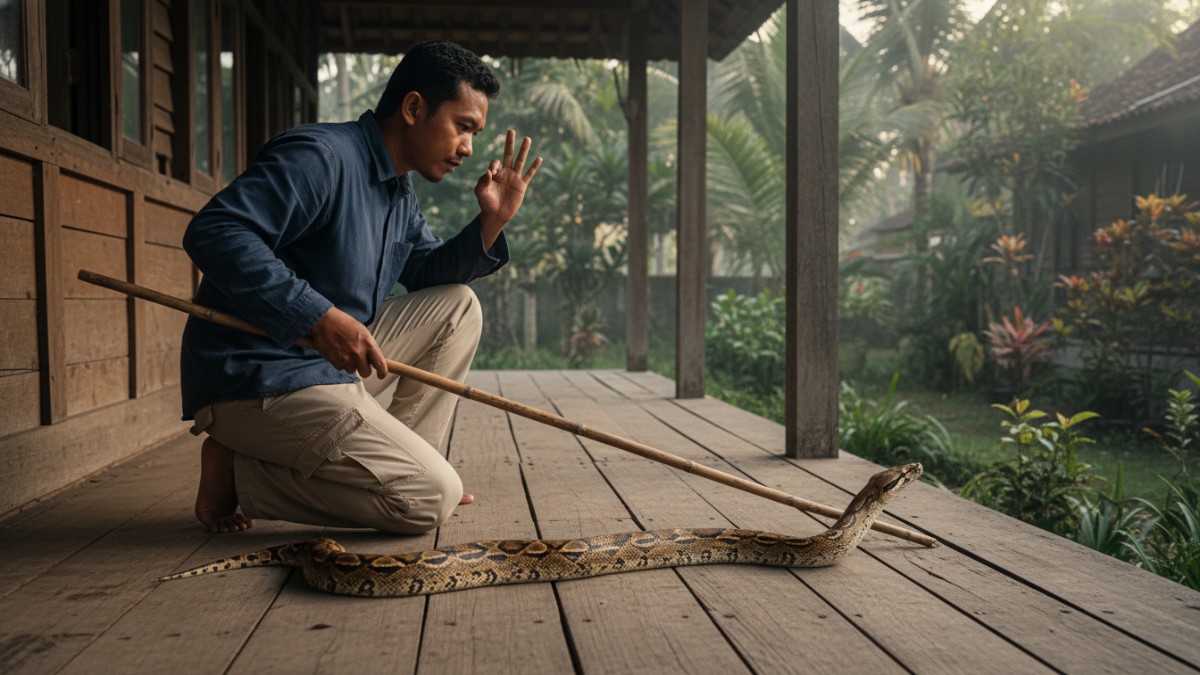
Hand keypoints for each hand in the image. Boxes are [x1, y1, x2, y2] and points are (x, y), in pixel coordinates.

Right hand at [310, 306, 387, 378]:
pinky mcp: (334, 361)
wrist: (323, 321)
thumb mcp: (362, 331)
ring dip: (350, 365)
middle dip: (364, 369)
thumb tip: (373, 359)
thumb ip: (369, 345)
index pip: (380, 364)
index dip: (382, 372)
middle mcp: (358, 353)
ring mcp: (345, 358)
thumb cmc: (343, 323)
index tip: (381, 375)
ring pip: (352, 371)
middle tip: (361, 363)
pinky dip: (340, 363)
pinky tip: (338, 352)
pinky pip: (341, 368)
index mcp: (368, 343)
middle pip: (366, 373)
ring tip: (346, 352)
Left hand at [475, 130, 542, 247]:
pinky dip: (534, 167)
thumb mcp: (480, 191)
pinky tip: (539, 158)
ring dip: (523, 150)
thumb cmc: (486, 203)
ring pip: (520, 161)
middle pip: (508, 154)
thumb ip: (483, 181)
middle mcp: (505, 173)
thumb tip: (489, 171)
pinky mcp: (522, 185)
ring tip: (527, 138)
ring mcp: (514, 178)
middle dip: (509, 143)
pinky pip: (529, 174)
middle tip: (511, 130)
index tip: (492, 174)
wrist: (496, 215)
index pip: (495, 162)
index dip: (494, 165)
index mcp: (495, 173)